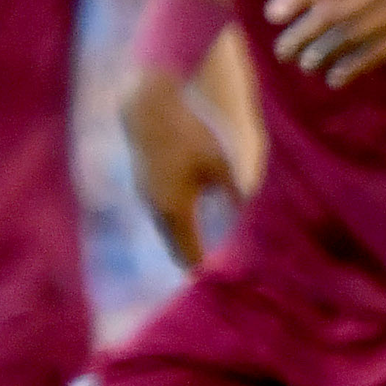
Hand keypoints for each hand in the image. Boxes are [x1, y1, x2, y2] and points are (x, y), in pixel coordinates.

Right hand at [119, 67, 241, 268]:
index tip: (212, 279)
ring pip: (163, 226)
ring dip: (178, 237)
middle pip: (173, 244)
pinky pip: (158, 210)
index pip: (188, 252)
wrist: (148, 106)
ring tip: (193, 249)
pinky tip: (182, 219)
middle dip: (189, 255)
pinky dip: (171, 220)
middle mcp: (156, 207)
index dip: (200, 267)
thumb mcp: (219, 164)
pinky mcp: (142, 180)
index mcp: (176, 209)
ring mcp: (145, 193)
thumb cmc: (189, 134)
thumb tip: (243, 212)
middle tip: (203, 271)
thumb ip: (232, 193)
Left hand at [265, 0, 385, 87]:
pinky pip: (381, 50)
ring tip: (308, 65)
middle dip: (304, 32)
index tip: (273, 15)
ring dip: (325, 52)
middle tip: (283, 51)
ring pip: (354, 33)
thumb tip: (321, 0)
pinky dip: (355, 65)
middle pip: (334, 10)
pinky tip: (338, 76)